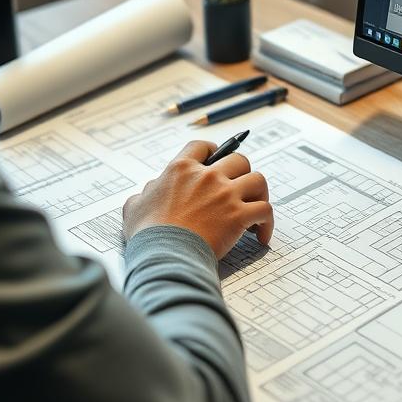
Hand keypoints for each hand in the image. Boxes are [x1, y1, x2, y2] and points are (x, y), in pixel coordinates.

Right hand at [122, 140, 273, 258]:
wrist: (164, 255)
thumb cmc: (148, 234)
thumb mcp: (134, 206)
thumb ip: (145, 194)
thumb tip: (150, 191)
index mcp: (181, 169)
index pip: (203, 146)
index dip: (214, 150)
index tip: (218, 158)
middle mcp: (207, 177)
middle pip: (239, 160)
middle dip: (242, 173)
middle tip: (239, 189)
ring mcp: (226, 195)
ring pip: (258, 181)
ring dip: (260, 194)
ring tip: (255, 207)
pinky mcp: (239, 216)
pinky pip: (265, 210)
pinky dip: (267, 223)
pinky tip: (261, 236)